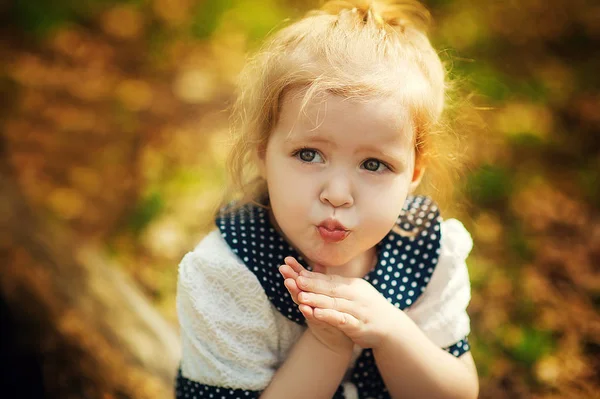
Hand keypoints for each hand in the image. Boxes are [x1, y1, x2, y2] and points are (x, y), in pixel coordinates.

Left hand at [286, 261, 400, 348]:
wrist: (391, 327)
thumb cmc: (367, 307)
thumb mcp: (354, 291)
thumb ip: (336, 283)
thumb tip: (315, 270)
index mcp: (353, 285)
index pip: (330, 279)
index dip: (313, 276)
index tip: (296, 271)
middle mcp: (356, 295)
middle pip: (331, 289)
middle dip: (312, 284)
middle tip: (295, 280)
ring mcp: (358, 310)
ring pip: (334, 303)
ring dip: (317, 300)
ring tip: (301, 296)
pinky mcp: (359, 326)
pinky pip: (342, 320)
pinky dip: (329, 316)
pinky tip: (316, 314)